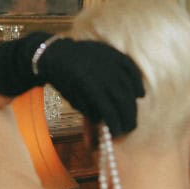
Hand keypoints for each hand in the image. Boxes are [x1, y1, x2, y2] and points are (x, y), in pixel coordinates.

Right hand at [0, 33, 144, 134]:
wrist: (51, 57)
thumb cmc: (72, 64)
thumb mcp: (92, 64)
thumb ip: (106, 79)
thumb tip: (118, 95)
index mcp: (115, 57)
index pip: (134, 77)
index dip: (138, 90)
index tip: (138, 98)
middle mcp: (114, 68)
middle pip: (130, 96)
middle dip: (131, 113)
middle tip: (130, 125)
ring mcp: (105, 79)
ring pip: (122, 106)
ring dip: (124, 122)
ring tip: (122, 131)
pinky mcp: (94, 91)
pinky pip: (109, 112)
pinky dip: (113, 124)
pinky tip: (113, 131)